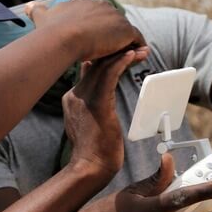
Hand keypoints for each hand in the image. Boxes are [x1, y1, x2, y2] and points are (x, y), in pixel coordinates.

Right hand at [28, 0, 145, 60]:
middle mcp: (102, 6)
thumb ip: (37, 10)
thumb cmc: (52, 29)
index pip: (96, 15)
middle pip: (112, 21)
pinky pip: (136, 39)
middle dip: (111, 34)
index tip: (94, 41)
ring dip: (124, 42)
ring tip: (123, 57)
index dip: (95, 29)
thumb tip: (28, 6)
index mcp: (85, 3)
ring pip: (124, 31)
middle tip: (108, 51)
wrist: (63, 37)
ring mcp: (116, 17)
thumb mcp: (42, 16)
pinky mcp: (126, 31)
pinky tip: (133, 59)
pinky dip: (136, 48)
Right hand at [63, 49, 147, 179]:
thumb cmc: (94, 148)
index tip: (122, 53)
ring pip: (103, 67)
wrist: (90, 166)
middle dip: (115, 54)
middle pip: (95, 65)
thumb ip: (90, 105)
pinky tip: (131, 56)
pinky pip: (109, 76)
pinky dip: (121, 63)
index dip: (106, 60)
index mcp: (71, 97)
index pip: (89, 71)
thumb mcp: (86, 121)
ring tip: (139, 49)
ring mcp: (84, 98)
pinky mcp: (97, 103)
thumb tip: (100, 93)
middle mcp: (75, 94)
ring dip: (122, 55)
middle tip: (135, 46)